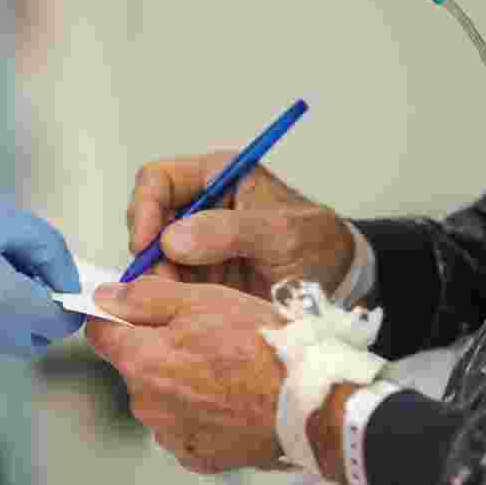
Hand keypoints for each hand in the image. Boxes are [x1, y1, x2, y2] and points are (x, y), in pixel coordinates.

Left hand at [86, 277, 287, 473]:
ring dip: (180, 378)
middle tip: (203, 333)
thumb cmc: (263, 349)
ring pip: (160, 394)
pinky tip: (229, 395)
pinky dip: (200, 408)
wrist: (308, 403)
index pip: (99, 333)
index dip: (116, 315)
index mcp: (142, 361)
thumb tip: (105, 296)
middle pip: (134, 364)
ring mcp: (172, 433)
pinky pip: (184, 423)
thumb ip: (145, 297)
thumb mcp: (203, 300)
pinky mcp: (197, 454)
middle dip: (158, 346)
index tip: (135, 309)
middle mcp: (148, 404)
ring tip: (224, 366)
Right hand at [127, 152, 353, 300]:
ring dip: (158, 278)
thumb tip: (173, 239)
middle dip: (148, 251)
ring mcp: (198, 241)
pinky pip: (168, 282)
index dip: (144, 207)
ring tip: (180, 299)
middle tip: (161, 281)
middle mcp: (202, 205)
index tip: (146, 243)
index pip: (159, 179)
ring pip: (153, 255)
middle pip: (147, 219)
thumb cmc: (319, 245)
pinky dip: (169, 295)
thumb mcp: (282, 235)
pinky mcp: (200, 274)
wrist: (341, 283)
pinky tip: (186, 308)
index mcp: (219, 176)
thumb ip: (230, 231)